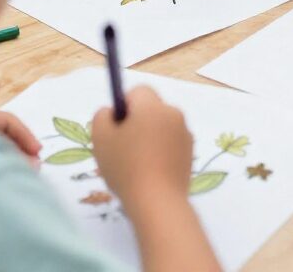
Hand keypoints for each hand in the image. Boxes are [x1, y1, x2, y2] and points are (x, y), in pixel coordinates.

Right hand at [92, 87, 193, 214]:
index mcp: (152, 106)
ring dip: (149, 138)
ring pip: (161, 127)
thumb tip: (111, 112)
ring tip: (136, 165)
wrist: (158, 201)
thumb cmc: (126, 167)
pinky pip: (171, 144)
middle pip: (150, 109)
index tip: (116, 129)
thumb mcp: (101, 139)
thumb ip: (102, 117)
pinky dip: (161, 152)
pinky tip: (150, 173)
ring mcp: (185, 133)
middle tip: (122, 148)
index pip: (138, 92)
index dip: (124, 107)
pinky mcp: (191, 152)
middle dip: (136, 123)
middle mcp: (173, 113)